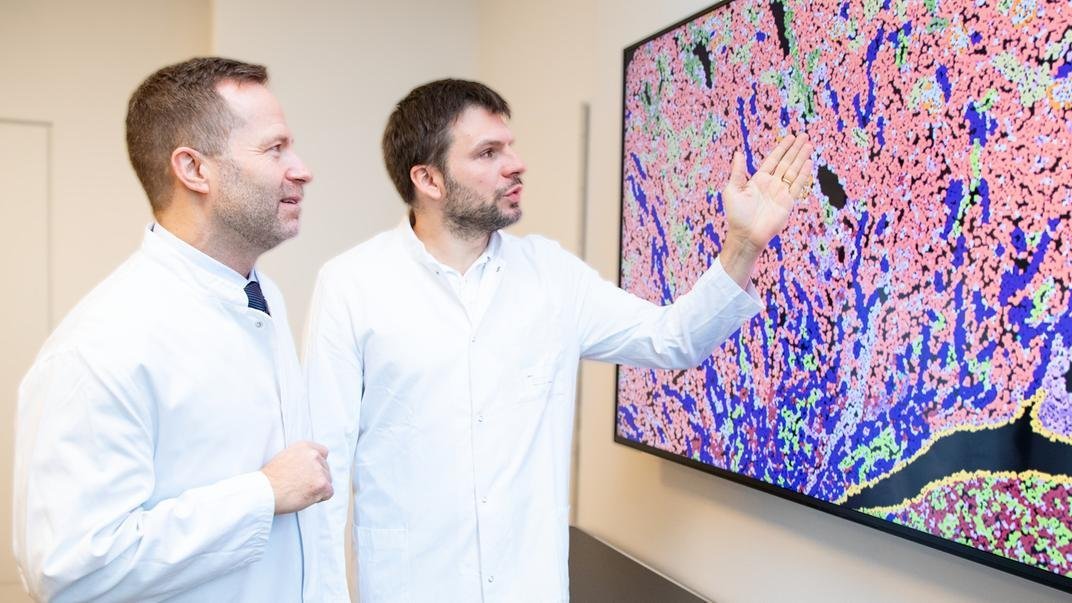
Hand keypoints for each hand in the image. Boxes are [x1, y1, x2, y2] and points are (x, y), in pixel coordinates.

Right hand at [261, 441, 333, 514]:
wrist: (264, 492)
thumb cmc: (270, 480)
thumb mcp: (284, 458)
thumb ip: (300, 458)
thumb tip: (309, 466)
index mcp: (304, 446)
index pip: (323, 452)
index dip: (318, 465)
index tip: (311, 472)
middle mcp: (313, 455)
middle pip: (326, 468)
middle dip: (317, 478)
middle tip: (301, 486)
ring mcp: (318, 469)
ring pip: (328, 481)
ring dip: (317, 488)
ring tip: (300, 491)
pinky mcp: (321, 484)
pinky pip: (329, 493)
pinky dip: (320, 498)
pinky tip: (306, 497)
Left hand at [719, 134, 813, 285]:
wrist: (746, 236)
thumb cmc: (737, 215)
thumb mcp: (733, 190)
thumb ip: (738, 172)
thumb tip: (738, 153)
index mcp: (759, 180)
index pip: (773, 160)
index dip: (782, 148)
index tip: (791, 137)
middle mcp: (772, 184)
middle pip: (786, 162)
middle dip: (795, 149)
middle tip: (805, 136)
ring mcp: (781, 193)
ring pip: (793, 171)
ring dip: (801, 158)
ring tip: (809, 145)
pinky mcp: (788, 203)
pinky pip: (797, 186)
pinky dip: (803, 175)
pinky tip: (808, 163)